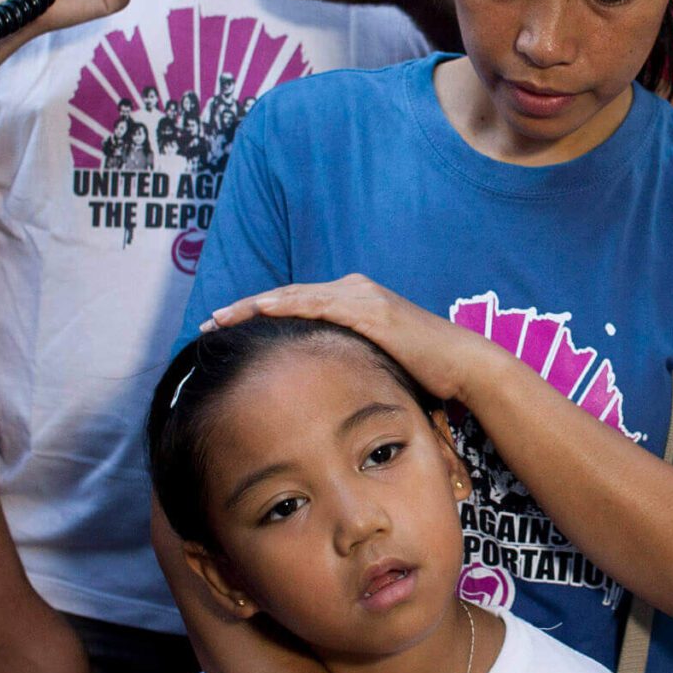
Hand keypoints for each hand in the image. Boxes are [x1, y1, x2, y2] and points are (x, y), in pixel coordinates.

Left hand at [203, 274, 494, 405]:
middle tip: (208, 324)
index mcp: (353, 299)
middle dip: (244, 308)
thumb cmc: (424, 370)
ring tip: (221, 318)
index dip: (257, 312)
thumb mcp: (376, 360)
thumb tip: (321, 382)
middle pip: (287, 295)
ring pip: (295, 295)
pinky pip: (320, 304)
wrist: (463, 365)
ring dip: (254, 306)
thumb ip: (348, 358)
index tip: (225, 327)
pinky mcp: (371, 310)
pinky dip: (288, 304)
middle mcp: (354, 290)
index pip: (295, 302)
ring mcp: (362, 297)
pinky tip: (262, 308)